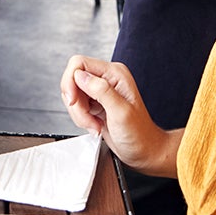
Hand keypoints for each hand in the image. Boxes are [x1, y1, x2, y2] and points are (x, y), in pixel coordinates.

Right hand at [60, 55, 173, 174]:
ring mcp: (100, 91)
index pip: (79, 63)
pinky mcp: (95, 103)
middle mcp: (107, 79)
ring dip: (79, 114)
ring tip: (95, 125)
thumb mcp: (121, 112)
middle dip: (76, 103)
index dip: (70, 81)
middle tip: (88, 119)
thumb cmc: (139, 134)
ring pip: (73, 94)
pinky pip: (76, 106)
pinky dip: (81, 118)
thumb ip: (101, 91)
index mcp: (115, 74)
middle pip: (73, 80)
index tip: (73, 101)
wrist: (144, 151)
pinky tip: (95, 126)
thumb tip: (80, 76)